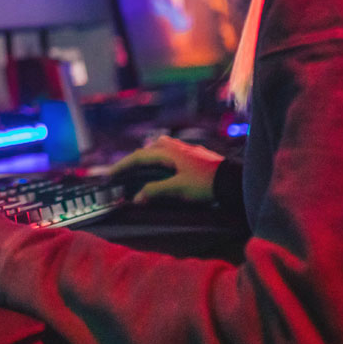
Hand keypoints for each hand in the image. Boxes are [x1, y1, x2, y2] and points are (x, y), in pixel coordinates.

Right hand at [108, 135, 223, 204]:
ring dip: (149, 157)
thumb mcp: (178, 189)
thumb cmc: (205, 183)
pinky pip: (170, 152)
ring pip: (160, 148)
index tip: (110, 174)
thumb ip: (155, 191)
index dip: (122, 165)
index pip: (138, 156)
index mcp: (167, 151)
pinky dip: (161, 159)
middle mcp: (174, 146)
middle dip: (135, 160)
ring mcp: (185, 148)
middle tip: (125, 172)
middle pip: (147, 149)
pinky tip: (166, 169)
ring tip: (143, 169)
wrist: (232, 180)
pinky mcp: (194, 154)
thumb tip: (136, 198)